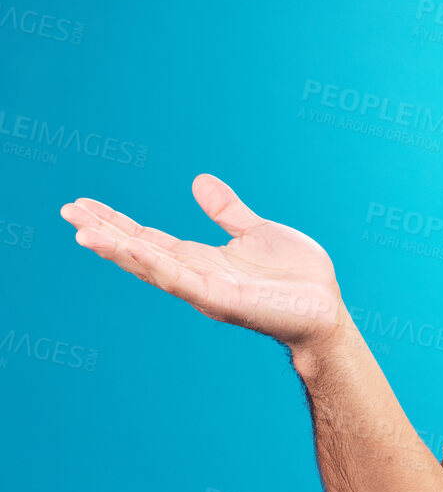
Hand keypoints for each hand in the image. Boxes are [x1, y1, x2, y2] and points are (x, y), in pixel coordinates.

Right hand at [60, 173, 346, 352]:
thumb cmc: (296, 277)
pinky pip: (182, 280)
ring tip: (83, 232)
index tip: (83, 206)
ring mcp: (206, 290)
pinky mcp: (223, 300)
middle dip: (104, 233)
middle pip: (140, 251)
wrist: (326, 310)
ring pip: (153, 266)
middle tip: (67, 212)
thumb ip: (227, 212)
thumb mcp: (256, 232)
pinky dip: (155, 264)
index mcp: (202, 260)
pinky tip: (130, 249)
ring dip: (118, 250)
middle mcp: (196, 276)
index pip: (149, 239)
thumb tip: (197, 181)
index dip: (117, 223)